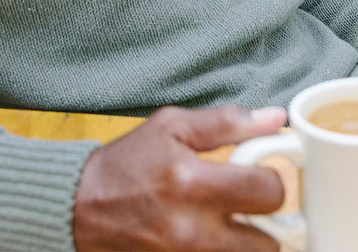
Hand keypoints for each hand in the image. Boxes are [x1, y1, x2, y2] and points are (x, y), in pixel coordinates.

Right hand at [73, 103, 286, 251]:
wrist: (81, 206)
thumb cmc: (128, 161)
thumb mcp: (171, 127)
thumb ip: (226, 123)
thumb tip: (276, 119)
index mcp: (191, 182)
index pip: (268, 192)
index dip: (272, 179)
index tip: (259, 173)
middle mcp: (191, 230)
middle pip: (269, 243)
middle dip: (265, 222)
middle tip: (247, 205)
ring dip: (245, 243)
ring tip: (225, 221)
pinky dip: (222, 251)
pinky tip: (207, 235)